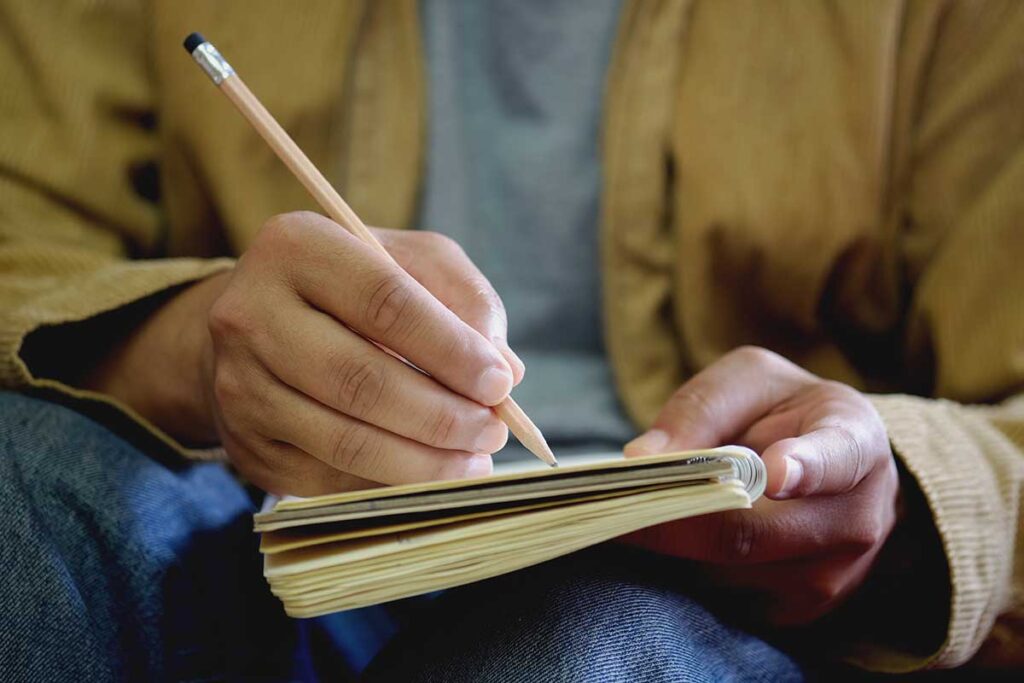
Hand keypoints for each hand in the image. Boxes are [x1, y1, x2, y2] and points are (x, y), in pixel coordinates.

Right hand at [89, 211, 523, 495]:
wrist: (260, 325)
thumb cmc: (354, 288)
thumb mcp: (412, 262)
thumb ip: (464, 300)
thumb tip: (504, 371)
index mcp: (298, 247)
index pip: (384, 302)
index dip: (450, 349)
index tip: (498, 384)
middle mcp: (251, 314)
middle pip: (359, 380)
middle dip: (441, 416)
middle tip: (493, 432)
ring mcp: (239, 384)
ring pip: (344, 441)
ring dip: (423, 462)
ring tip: (473, 461)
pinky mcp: (246, 442)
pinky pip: (328, 476)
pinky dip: (389, 482)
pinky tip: (428, 473)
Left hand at [622, 346, 898, 623]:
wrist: (830, 463)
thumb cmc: (784, 411)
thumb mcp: (746, 381)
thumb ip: (700, 409)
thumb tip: (641, 459)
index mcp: (854, 440)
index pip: (834, 459)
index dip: (805, 467)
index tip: (775, 471)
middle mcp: (857, 515)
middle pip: (753, 534)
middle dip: (674, 519)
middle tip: (613, 505)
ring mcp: (835, 573)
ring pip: (729, 574)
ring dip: (679, 547)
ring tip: (651, 511)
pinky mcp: (804, 609)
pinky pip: (729, 600)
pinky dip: (692, 571)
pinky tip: (683, 539)